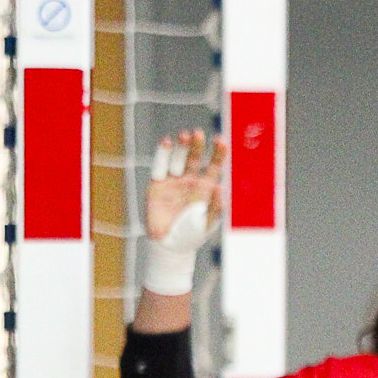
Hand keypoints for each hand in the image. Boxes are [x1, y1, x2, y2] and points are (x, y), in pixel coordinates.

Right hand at [146, 129, 224, 243]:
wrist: (168, 244)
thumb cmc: (192, 235)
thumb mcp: (207, 222)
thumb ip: (215, 206)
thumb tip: (220, 186)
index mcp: (206, 187)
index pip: (214, 166)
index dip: (218, 154)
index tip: (221, 140)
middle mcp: (190, 180)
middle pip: (195, 158)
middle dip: (198, 146)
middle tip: (198, 133)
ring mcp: (173, 180)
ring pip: (178, 158)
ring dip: (182, 147)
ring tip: (185, 136)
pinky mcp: (157, 183)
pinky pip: (160, 165)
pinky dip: (162, 153)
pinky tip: (167, 141)